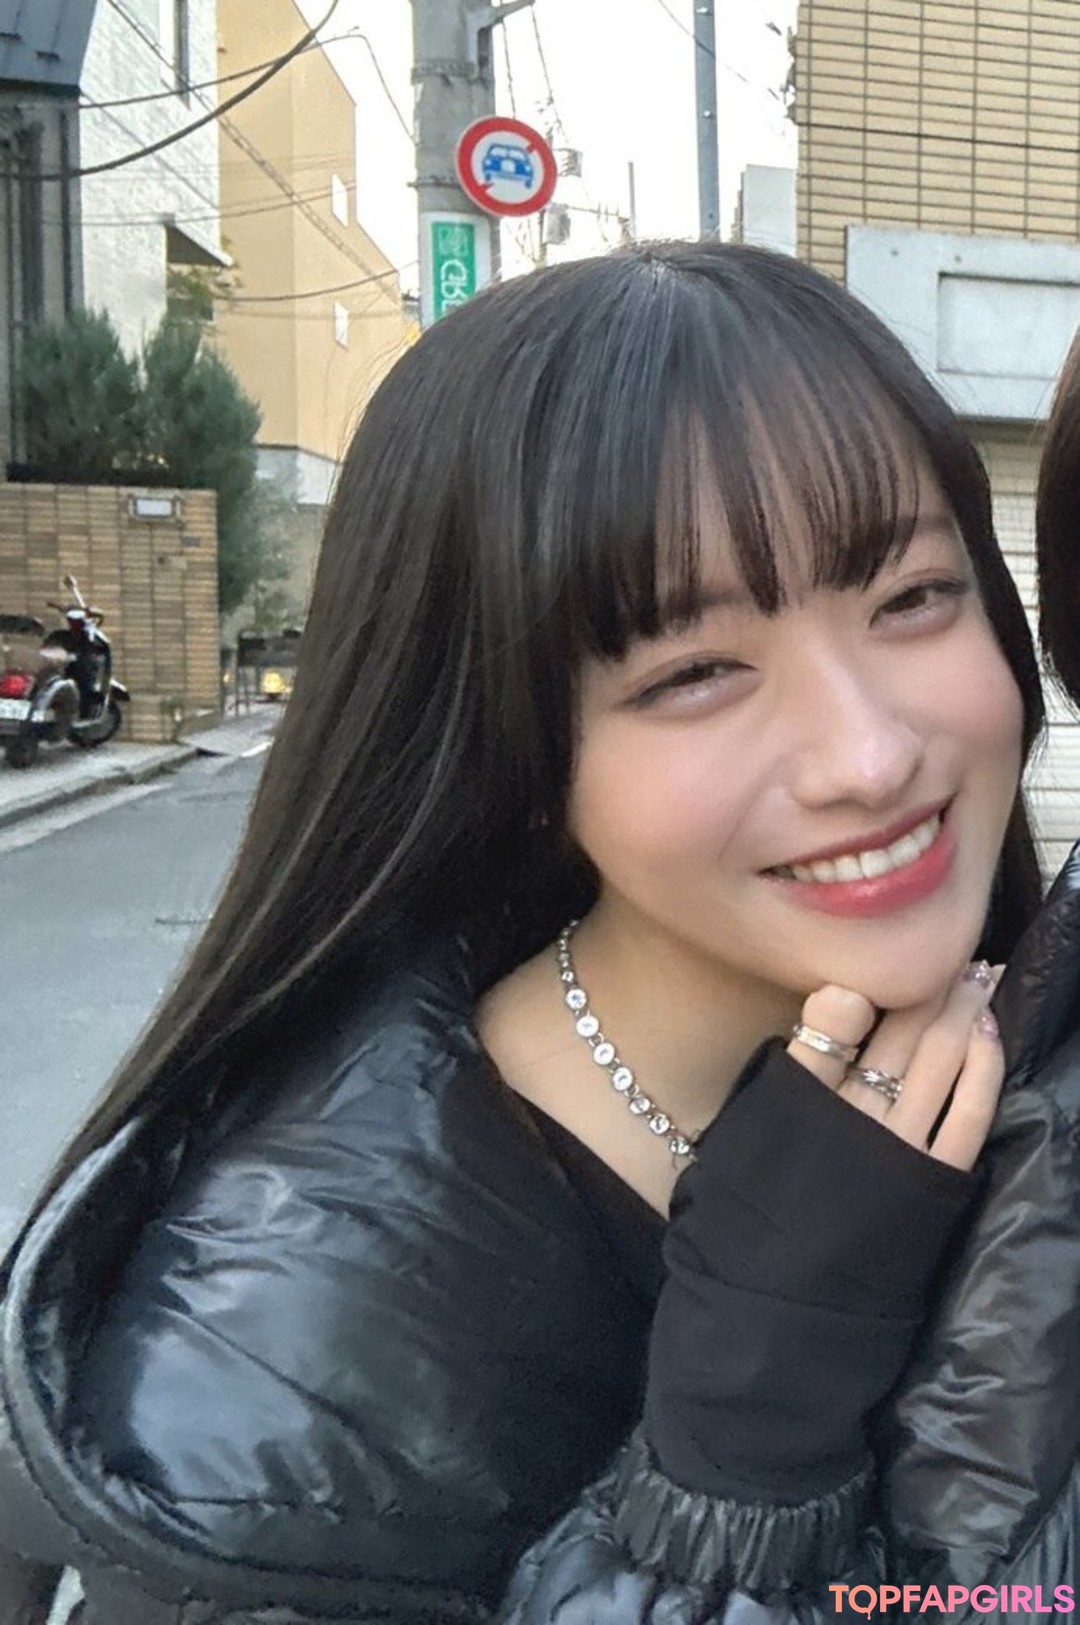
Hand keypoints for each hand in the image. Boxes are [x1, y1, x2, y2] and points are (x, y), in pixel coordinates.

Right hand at [789, 964, 1002, 1170]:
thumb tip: (845, 991)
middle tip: (955, 948)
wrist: (807, 1265)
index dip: (881, 981)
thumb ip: (808, 1051)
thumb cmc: (787, 1180)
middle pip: (903, 1033)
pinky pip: (970, 1111)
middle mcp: (862, 1110)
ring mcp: (906, 1142)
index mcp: (813, 1091)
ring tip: (979, 975)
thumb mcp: (778, 1111)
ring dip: (961, 1011)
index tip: (903, 947)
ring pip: (940, 1059)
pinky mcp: (941, 1172)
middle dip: (931, 985)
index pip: (846, 1023)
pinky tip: (988, 1030)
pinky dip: (984, 1065)